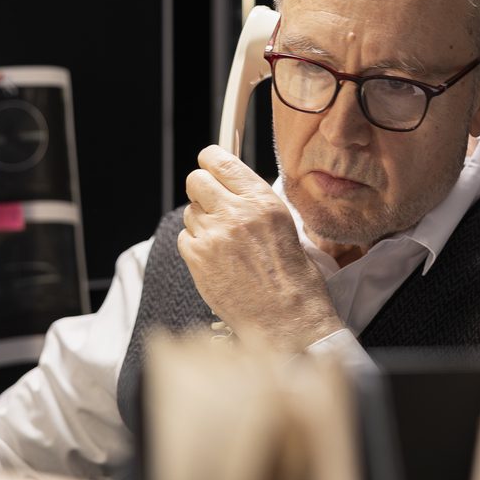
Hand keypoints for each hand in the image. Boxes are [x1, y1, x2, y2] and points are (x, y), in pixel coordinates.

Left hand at [177, 145, 343, 353]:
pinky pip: (185, 239)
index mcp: (261, 200)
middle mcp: (236, 213)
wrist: (287, 319)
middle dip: (201, 189)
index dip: (210, 160)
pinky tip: (216, 260)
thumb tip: (230, 184)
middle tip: (212, 203)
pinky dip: (196, 246)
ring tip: (223, 242)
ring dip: (201, 221)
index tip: (209, 164)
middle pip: (195, 180)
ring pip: (190, 212)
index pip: (220, 160)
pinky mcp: (198, 260)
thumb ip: (254, 201)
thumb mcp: (283, 224)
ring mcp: (214, 236)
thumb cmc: (293, 277)